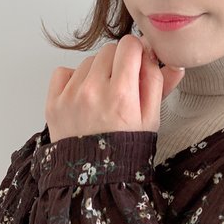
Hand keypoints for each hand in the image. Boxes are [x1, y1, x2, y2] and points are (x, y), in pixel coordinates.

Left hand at [45, 34, 185, 142]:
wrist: (94, 179)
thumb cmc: (124, 149)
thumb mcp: (151, 119)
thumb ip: (158, 84)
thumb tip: (170, 61)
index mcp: (122, 95)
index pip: (129, 45)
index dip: (137, 51)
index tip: (137, 62)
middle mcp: (94, 91)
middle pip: (108, 49)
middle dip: (118, 61)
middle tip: (122, 84)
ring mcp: (70, 96)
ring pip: (88, 60)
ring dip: (97, 71)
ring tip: (103, 96)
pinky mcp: (53, 102)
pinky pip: (63, 71)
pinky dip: (73, 78)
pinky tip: (83, 96)